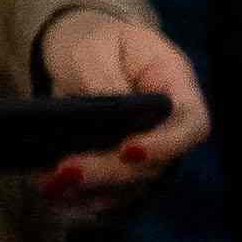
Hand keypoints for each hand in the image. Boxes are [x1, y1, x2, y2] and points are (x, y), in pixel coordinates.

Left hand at [23, 11, 209, 217]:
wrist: (81, 51)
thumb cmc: (95, 41)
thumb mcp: (94, 47)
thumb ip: (104, 80)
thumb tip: (107, 115)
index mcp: (175, 86)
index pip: (191, 124)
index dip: (166, 144)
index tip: (128, 150)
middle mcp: (168, 128)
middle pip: (156, 164)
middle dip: (109, 172)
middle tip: (66, 171)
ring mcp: (147, 153)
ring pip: (131, 188)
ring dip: (90, 194)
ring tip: (50, 188)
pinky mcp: (121, 170)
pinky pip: (108, 195)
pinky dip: (80, 201)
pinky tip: (53, 201)